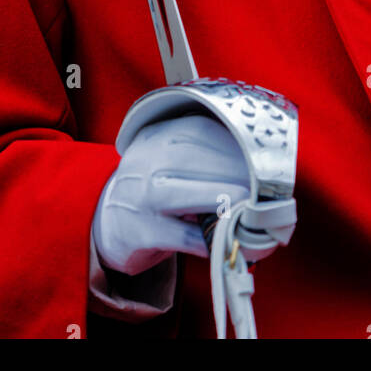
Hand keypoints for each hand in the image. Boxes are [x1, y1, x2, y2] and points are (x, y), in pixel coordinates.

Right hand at [93, 114, 255, 276]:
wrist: (108, 221)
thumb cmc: (152, 188)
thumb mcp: (167, 160)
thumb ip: (200, 154)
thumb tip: (253, 165)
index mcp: (153, 137)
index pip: (196, 130)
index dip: (231, 141)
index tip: (259, 155)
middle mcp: (143, 163)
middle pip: (191, 158)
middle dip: (231, 169)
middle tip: (263, 183)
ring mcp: (139, 197)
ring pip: (180, 193)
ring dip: (219, 198)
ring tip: (248, 204)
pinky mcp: (139, 233)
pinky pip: (177, 236)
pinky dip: (204, 239)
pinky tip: (224, 239)